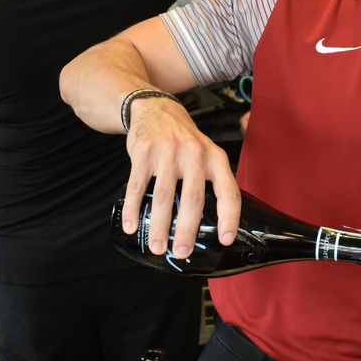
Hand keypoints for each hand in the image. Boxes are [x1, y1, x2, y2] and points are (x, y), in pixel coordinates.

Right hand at [120, 95, 240, 258]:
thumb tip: (214, 222)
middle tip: (182, 252)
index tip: (225, 239)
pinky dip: (134, 209)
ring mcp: (167, 152)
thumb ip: (212, 180)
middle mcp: (194, 153)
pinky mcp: (144, 152)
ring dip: (159, 226)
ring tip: (157, 246)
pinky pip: (137, 187)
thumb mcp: (206, 152)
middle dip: (187, 231)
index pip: (228, 191)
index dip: (229, 217)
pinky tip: (132, 225)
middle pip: (193, 200)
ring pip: (164, 197)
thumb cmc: (185, 140)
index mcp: (215, 157)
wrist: (156, 108)